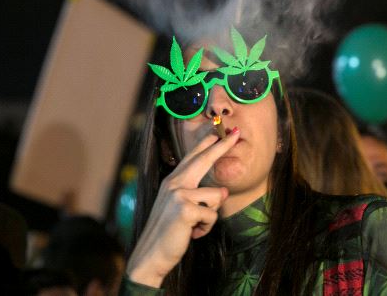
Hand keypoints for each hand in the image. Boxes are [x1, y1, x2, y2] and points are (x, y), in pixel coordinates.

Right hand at [126, 128, 240, 286]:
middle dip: (222, 145)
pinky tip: (191, 233)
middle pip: (204, 160)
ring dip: (210, 216)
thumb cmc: (168, 233)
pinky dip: (206, 229)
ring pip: (216, 197)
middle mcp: (174, 183)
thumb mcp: (182, 210)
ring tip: (194, 226)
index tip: (218, 131)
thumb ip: (200, 197)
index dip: (206, 143)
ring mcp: (178, 194)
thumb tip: (222, 191)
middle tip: (236, 133)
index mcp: (173, 182)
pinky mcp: (185, 208)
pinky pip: (212, 216)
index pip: (192, 158)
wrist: (151, 255)